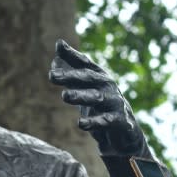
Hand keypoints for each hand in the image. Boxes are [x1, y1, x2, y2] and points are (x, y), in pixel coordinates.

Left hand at [48, 39, 143, 154]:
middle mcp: (107, 86)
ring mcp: (114, 102)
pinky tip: (81, 123)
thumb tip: (55, 57)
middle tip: (51, 75)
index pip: (84, 64)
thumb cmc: (101, 106)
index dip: (72, 55)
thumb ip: (70, 74)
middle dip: (70, 75)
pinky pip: (105, 121)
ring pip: (96, 97)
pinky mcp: (119, 121)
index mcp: (99, 77)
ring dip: (80, 95)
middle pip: (88, 78)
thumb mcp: (86, 89)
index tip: (59, 46)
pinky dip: (94, 122)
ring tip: (64, 95)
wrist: (125, 130)